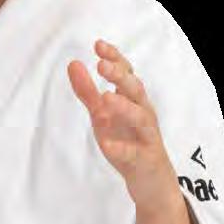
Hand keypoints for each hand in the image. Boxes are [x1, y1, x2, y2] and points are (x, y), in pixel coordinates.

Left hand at [67, 40, 179, 211]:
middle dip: (120, 76)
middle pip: (135, 89)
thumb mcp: (103, 114)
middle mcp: (143, 112)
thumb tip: (73, 63)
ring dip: (124, 107)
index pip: (127, 73)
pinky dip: (121, 148)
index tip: (98, 45)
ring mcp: (146, 135)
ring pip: (141, 117)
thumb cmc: (127, 139)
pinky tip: (107, 144)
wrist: (151, 177)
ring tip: (106, 98)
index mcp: (133, 99)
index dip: (115, 58)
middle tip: (101, 66)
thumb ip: (88, 91)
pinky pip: (133, 152)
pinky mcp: (144, 158)